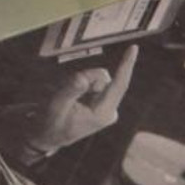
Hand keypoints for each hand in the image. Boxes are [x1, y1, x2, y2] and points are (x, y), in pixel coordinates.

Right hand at [23, 46, 140, 159]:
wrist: (51, 136)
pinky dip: (83, 84)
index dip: (126, 65)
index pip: (118, 84)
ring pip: (98, 78)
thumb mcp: (57, 105)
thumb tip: (82, 78)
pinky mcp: (104, 102)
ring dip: (82, 81)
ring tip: (69, 98)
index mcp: (102, 113)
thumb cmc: (52, 122)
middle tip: (67, 90)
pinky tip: (75, 99)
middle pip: (103, 78)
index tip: (134, 48)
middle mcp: (109, 111)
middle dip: (85, 77)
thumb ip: (71, 90)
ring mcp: (107, 107)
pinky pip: (95, 82)